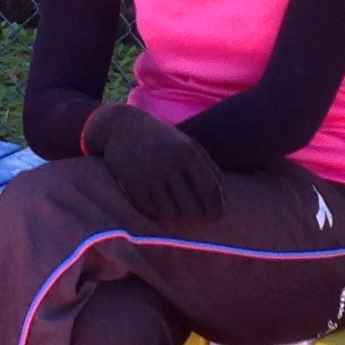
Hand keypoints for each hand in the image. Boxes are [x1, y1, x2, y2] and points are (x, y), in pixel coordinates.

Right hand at [85, 101, 221, 224]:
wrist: (120, 126)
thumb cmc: (161, 139)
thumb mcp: (187, 145)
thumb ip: (208, 168)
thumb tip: (224, 200)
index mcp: (188, 153)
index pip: (210, 189)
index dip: (216, 207)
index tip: (215, 217)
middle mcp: (170, 163)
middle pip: (190, 206)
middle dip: (191, 212)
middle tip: (186, 208)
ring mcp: (149, 173)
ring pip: (169, 212)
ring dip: (170, 211)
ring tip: (166, 199)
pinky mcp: (131, 182)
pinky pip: (149, 211)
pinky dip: (152, 210)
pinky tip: (151, 199)